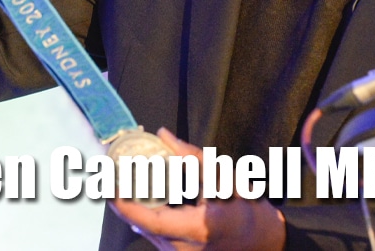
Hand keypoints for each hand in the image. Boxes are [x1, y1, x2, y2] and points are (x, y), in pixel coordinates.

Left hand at [110, 129, 285, 250]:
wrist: (265, 243)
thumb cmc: (249, 210)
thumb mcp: (227, 177)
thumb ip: (192, 157)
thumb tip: (164, 135)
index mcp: (200, 228)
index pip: (151, 220)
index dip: (125, 204)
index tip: (109, 184)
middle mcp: (186, 248)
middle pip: (142, 225)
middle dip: (123, 201)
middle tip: (109, 175)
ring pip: (147, 232)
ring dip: (133, 208)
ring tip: (120, 182)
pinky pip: (156, 236)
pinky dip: (146, 216)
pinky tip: (142, 197)